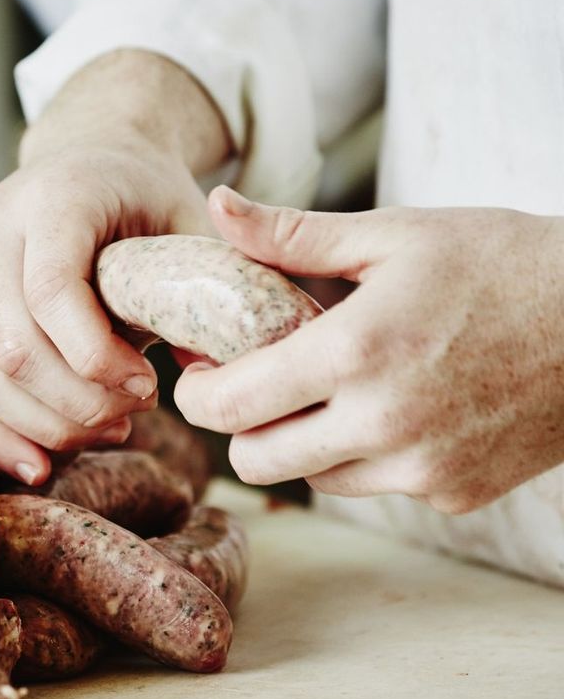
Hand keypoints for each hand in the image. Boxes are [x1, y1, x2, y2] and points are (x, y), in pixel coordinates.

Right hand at [0, 51, 229, 484]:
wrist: (92, 159)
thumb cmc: (148, 197)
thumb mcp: (189, 225)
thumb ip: (206, 286)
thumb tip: (210, 375)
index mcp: (52, 195)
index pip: (51, 290)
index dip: (96, 357)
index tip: (149, 387)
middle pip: (12, 344)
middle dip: (76, 403)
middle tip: (133, 418)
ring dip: (44, 425)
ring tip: (106, 434)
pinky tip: (42, 464)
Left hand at [174, 187, 563, 513]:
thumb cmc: (501, 262)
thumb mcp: (394, 235)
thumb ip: (294, 235)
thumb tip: (219, 205)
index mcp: (356, 354)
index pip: (231, 406)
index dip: (197, 392)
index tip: (199, 371)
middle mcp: (383, 426)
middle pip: (258, 461)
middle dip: (241, 425)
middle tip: (256, 382)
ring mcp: (422, 470)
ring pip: (315, 478)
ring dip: (304, 439)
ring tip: (331, 385)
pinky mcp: (455, 493)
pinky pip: (377, 486)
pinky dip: (366, 453)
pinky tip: (394, 404)